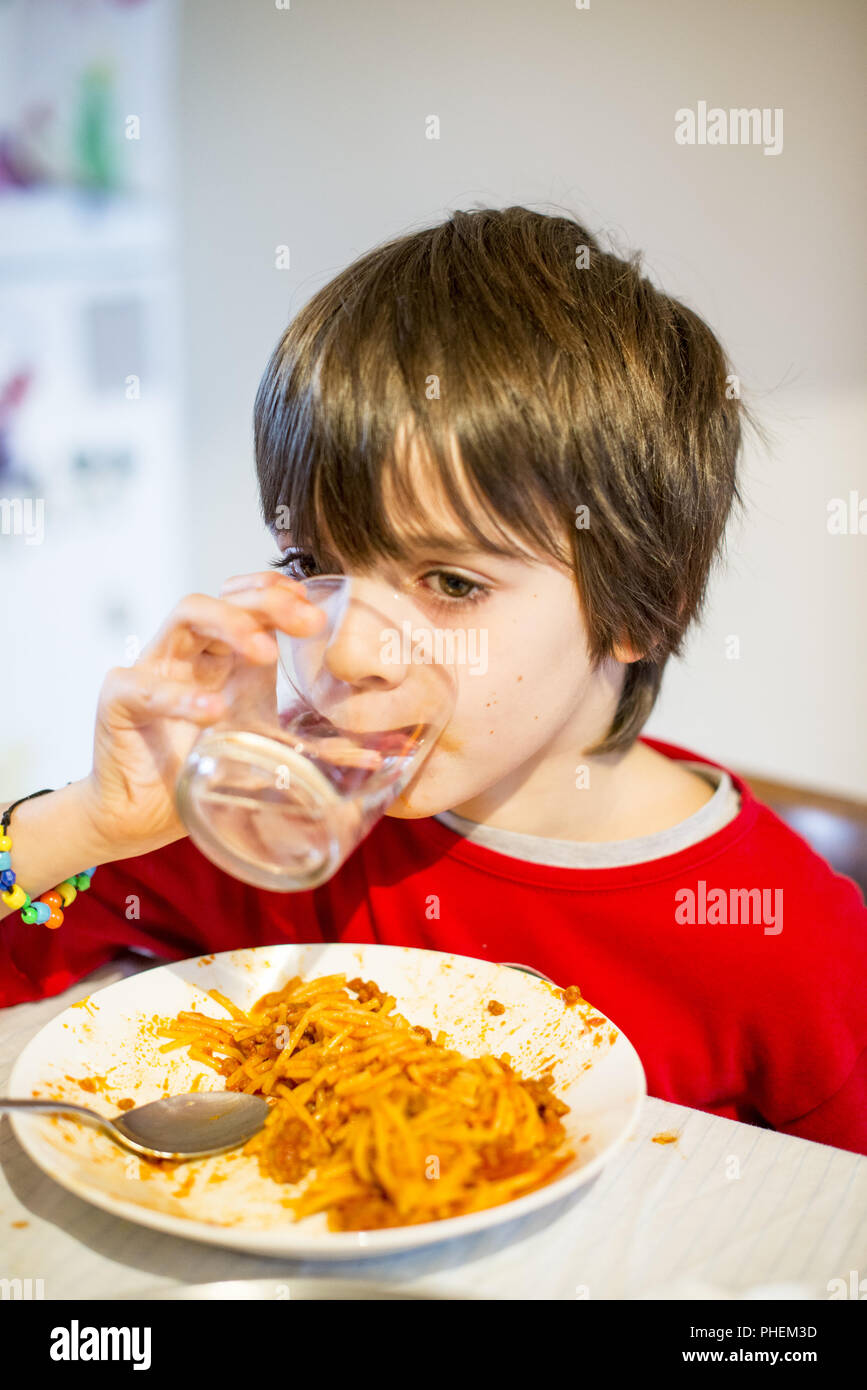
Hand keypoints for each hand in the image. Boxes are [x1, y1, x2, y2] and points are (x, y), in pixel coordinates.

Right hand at [83, 572, 324, 858]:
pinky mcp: (119, 700)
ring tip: (264, 652)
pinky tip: (213, 711)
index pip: (250, 599)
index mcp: (225, 656)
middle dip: (269, 601)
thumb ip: (315, 750)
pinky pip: (145, 685)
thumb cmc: (201, 770)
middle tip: (309, 622)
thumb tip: (376, 756)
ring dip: (230, 624)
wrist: (142, 815)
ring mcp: (154, 670)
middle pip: (226, 597)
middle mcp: (191, 653)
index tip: (318, 612)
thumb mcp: (266, 752)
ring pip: (187, 614)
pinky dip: (179, 697)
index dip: (281, 593)